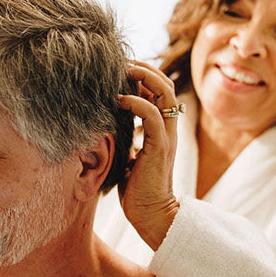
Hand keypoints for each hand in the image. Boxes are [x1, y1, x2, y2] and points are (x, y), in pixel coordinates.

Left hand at [116, 60, 180, 249]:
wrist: (151, 215)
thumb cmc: (137, 191)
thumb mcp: (128, 157)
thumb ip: (126, 139)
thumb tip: (107, 126)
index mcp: (161, 130)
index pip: (159, 91)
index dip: (144, 74)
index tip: (121, 67)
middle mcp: (168, 129)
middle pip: (165, 84)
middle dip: (144, 67)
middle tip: (121, 60)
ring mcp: (166, 137)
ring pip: (164, 93)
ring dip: (144, 76)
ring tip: (123, 70)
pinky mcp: (160, 148)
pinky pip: (153, 116)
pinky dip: (138, 102)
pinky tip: (118, 99)